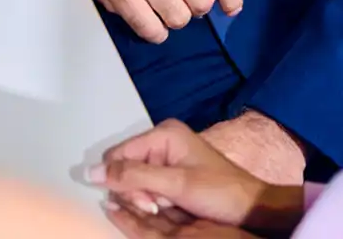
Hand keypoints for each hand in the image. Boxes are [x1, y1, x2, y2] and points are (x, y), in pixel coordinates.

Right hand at [91, 120, 305, 235]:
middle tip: (158, 206)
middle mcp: (162, 141)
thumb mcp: (175, 184)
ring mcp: (166, 158)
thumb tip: (91, 172)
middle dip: (136, 192)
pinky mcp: (170, 175)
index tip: (145, 202)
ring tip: (167, 208)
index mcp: (163, 133)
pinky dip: (154, 200)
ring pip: (134, 182)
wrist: (251, 209)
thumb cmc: (218, 192)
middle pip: (125, 168)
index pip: (118, 154)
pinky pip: (147, 187)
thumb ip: (133, 176)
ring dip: (146, 199)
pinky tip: (168, 207)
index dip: (121, 180)